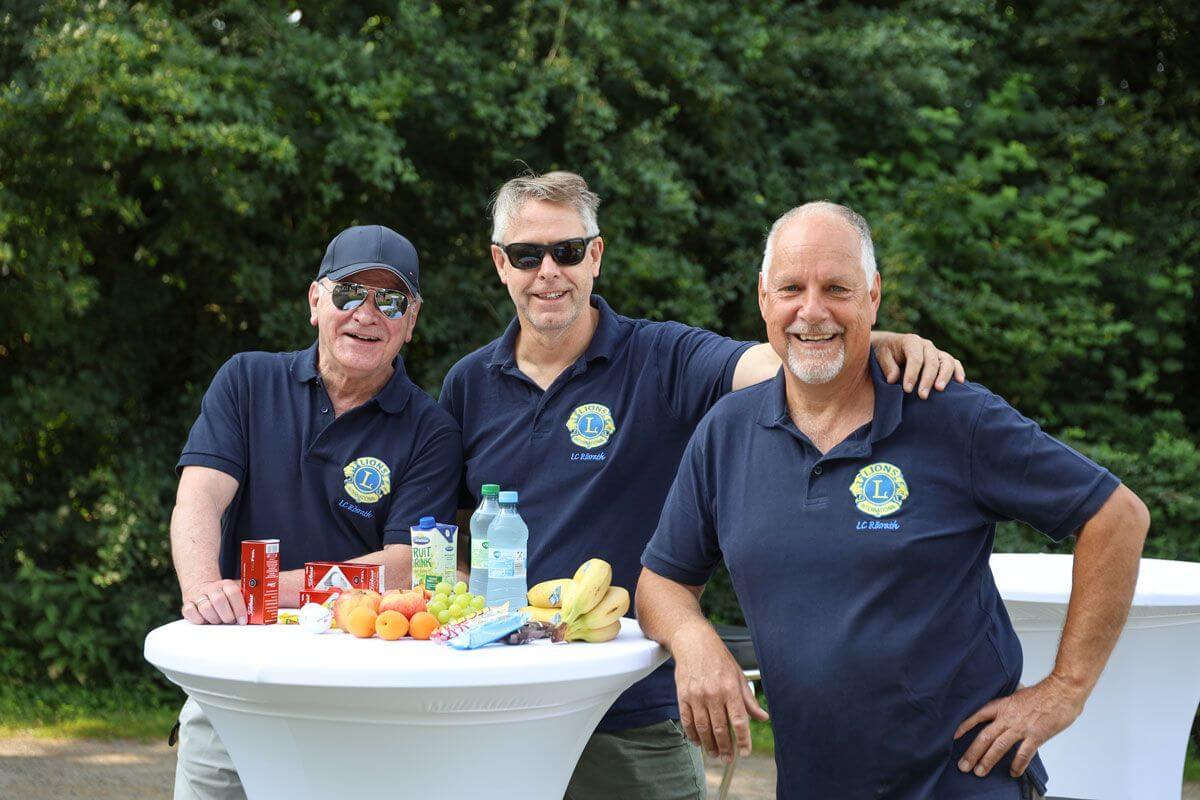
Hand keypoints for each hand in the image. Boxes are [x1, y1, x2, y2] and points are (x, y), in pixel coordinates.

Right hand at [181, 579, 246, 624]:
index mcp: (226, 585)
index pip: (233, 592)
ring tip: (218, 621)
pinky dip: (198, 619)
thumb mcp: (236, 594)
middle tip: (230, 621)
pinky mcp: (187, 604)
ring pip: (205, 608)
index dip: (239, 608)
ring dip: (214, 619)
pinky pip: (189, 612)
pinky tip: (204, 621)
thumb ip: (247, 600)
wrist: (202, 588)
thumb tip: (261, 611)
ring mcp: (198, 596)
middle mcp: (212, 589)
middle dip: (227, 615)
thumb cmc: (224, 596)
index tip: (243, 621)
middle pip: (219, 600)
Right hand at [670, 622, 768, 762]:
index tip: (745, 752)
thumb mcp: (738, 676)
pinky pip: (687, 721)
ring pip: (703, 728)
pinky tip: (697, 742)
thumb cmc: (718, 658)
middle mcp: (713, 694)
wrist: (693, 642)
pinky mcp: (682, 696)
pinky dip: (692, 735)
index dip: (743, 739)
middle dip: (725, 747)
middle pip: (720, 728)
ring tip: (715, 754)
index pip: (739, 720)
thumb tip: (762, 717)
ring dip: (709, 745)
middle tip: (728, 759)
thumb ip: (749, 700)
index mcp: (730, 689)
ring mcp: (696, 696)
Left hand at [871, 332, 964, 397]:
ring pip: (946, 361)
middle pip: (932, 362)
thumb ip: (887, 366)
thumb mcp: (881, 356)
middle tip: (922, 396)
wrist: (891, 346)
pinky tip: (960, 382)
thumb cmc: (886, 352)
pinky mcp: (942, 358)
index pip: (915, 358)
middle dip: (927, 380)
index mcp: (911, 341)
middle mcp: (926, 345)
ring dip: (944, 376)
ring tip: (939, 390)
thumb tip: (893, 379)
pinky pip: (954, 363)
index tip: (908, 390)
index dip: (912, 375)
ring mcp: (936, 351)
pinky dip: (958, 371)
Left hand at [954, 675, 1084, 777]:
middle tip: (963, 765)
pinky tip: (1013, 772)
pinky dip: (1017, 765)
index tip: (954, 736)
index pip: (977, 715)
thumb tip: (1004, 709)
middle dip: (972, 752)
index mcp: (1003, 705)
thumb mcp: (1019, 695)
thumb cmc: (1044, 693)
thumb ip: (1009, 705)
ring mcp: (1021, 727)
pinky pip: (1023, 754)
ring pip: (999, 746)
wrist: (1062, 690)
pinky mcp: (1036, 735)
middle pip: (984, 736)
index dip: (964, 726)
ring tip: (979, 771)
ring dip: (988, 761)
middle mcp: (1008, 717)